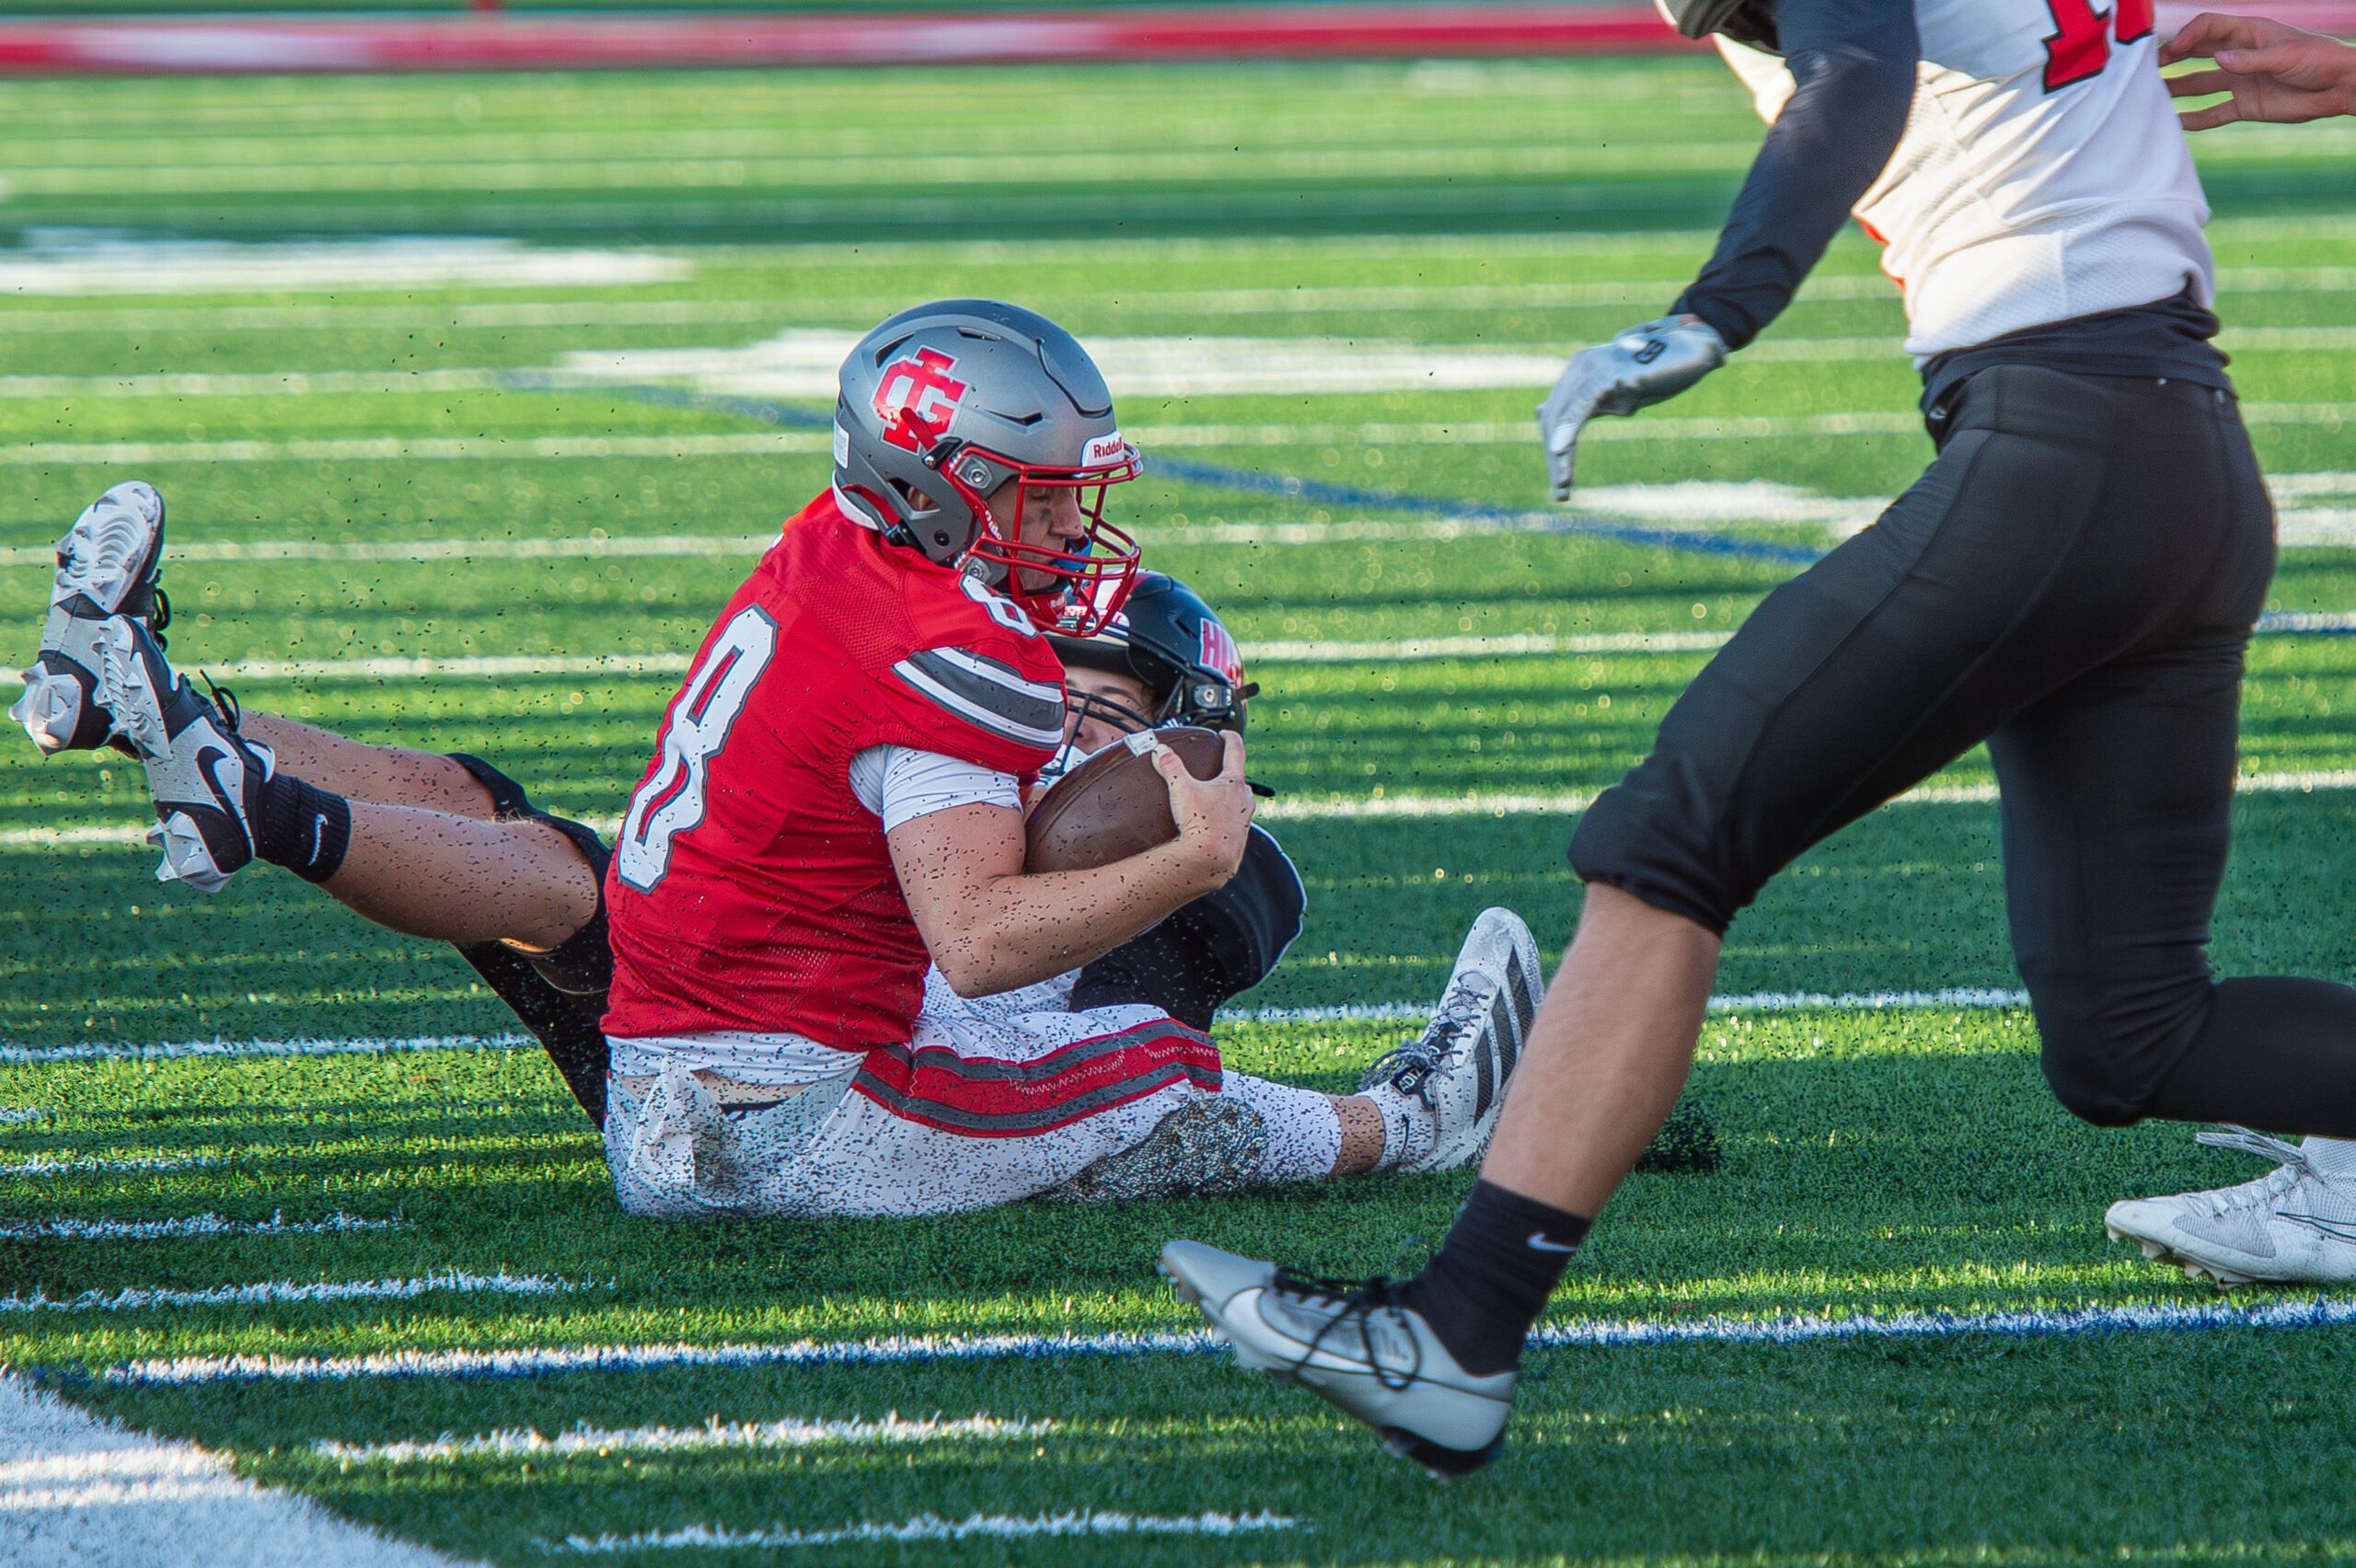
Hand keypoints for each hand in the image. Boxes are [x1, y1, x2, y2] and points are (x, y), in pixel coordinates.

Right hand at [1154, 728, 1253, 889]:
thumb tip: (1159, 750)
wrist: (1210, 859)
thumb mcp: (1181, 789)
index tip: (1225, 733)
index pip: (1236, 751)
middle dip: (1229, 772)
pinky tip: (1215, 823)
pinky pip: (1236, 821)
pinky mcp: (1240, 836)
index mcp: (1233, 782)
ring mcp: (1245, 818)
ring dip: (1230, 797)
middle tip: (1218, 768)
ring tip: (1215, 799)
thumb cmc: (1200, 822)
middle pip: (1240, 778)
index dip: (1230, 738)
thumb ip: (1170, 766)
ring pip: (1241, 801)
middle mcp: (1244, 799)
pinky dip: (1227, 818)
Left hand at [1535, 315, 1726, 500]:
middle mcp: (1580, 367)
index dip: (1554, 450)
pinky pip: (1581, 404)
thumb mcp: (1623, 389)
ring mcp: (1593, 367)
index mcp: (1580, 371)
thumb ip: (1595, 400)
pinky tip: (1558, 451)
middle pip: (1552, 419)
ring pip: (1562, 417)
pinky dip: (1567, 429)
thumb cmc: (1663, 367)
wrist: (1698, 343)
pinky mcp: (1609, 373)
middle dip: (1554, 460)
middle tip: (1560, 495)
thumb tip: (1561, 417)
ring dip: (1560, 457)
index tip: (1561, 484)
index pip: (1554, 415)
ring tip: (1562, 488)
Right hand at [2160, 12, 2355, 128]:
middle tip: (2146, 70)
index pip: (2209, 28)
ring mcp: (2240, 81)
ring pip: (2199, 85)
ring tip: (2149, 97)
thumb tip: (2218, 60)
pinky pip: (2213, 113)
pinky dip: (2194, 120)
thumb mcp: (2286, 55)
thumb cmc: (2318, 59)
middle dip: (2171, 59)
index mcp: (2248, 33)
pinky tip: (2174, 125)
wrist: (2339, 88)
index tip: (2172, 50)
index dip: (2188, 36)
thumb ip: (2250, 59)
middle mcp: (2239, 55)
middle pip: (2197, 54)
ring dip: (2176, 89)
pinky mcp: (2245, 105)